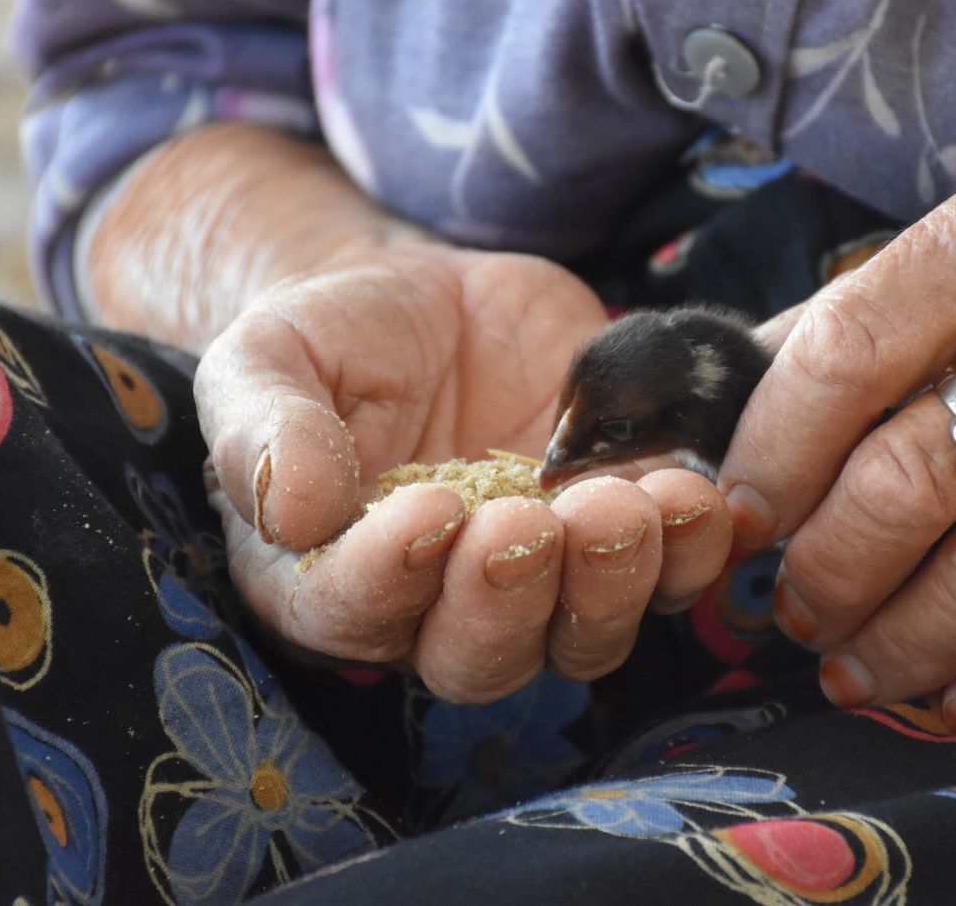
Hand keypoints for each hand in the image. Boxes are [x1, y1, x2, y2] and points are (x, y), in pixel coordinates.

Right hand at [196, 245, 733, 702]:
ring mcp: (541, 584)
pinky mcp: (619, 540)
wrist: (434, 300)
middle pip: (480, 656)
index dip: (389, 580)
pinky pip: (669, 576)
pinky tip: (692, 492)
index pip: (350, 614)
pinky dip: (692, 548)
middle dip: (512, 599)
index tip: (428, 513)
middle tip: (533, 525)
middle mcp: (436, 608)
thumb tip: (287, 510)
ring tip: (625, 508)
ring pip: (584, 637)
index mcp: (330, 577)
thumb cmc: (334, 340)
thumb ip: (263, 429)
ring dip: (613, 585)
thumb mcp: (268, 359)